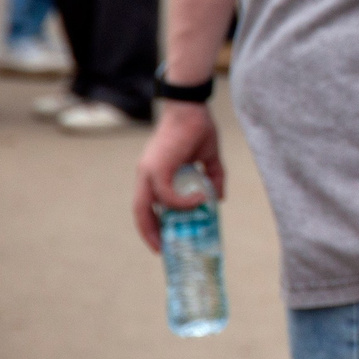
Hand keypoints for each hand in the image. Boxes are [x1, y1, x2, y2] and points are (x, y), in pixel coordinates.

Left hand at [132, 102, 224, 253]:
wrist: (192, 108)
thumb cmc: (198, 128)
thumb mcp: (209, 158)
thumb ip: (213, 177)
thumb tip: (219, 198)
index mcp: (153, 173)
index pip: (146, 204)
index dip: (152, 223)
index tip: (163, 240)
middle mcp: (146, 174)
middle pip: (139, 211)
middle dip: (149, 232)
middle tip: (163, 250)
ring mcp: (149, 171)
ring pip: (148, 206)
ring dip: (164, 222)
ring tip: (184, 231)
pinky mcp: (157, 168)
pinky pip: (167, 195)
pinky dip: (182, 202)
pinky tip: (201, 200)